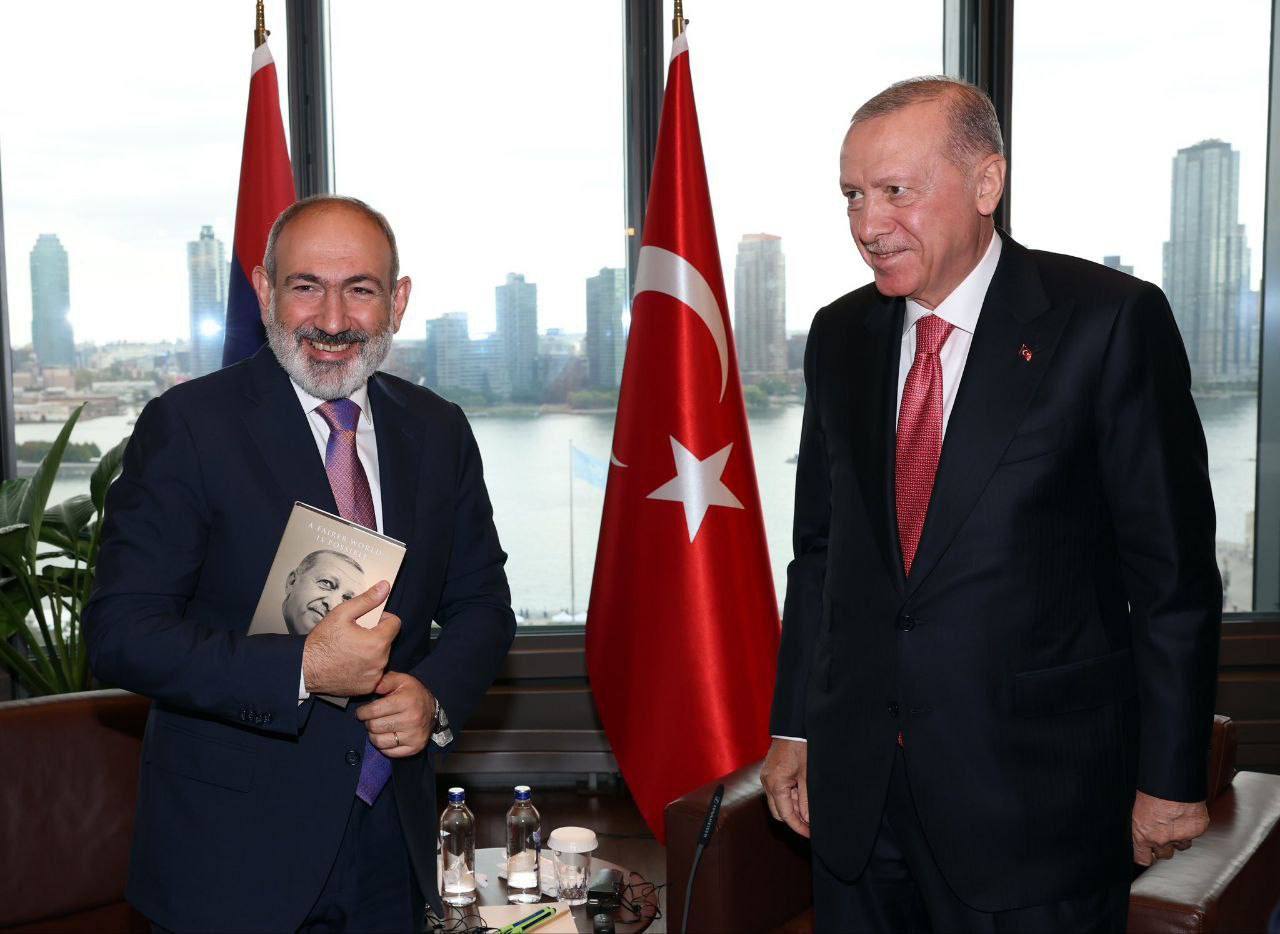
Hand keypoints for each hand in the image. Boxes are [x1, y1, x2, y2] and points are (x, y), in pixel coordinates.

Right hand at [301, 582, 400, 696]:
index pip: (395, 624)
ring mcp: (374, 677)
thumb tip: (385, 586)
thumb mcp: (342, 614)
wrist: (305, 668)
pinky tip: (350, 664)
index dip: (382, 619)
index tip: (368, 622)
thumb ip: (367, 600)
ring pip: (381, 657)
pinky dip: (366, 668)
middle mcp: (380, 662)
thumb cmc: (322, 642)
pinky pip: (374, 673)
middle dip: (375, 636)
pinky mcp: (367, 688)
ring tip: (351, 650)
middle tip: (355, 636)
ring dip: (371, 652)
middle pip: (387, 641)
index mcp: (377, 642)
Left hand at [356, 671, 435, 756]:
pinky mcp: (414, 748)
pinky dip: (383, 746)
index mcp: (406, 701)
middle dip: (368, 722)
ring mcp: (414, 736)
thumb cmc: (412, 694)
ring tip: (377, 728)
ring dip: (373, 735)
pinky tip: (386, 736)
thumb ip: (384, 681)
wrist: (433, 710)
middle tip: (370, 719)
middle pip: (374, 727)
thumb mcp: (401, 680)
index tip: (361, 712)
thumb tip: (369, 685)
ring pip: (379, 742)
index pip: (373, 711)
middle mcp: (412, 720)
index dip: (362, 712)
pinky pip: (389, 752)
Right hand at [760, 738, 809, 837]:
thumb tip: (807, 819)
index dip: (798, 827)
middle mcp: (767, 783)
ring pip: (777, 802)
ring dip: (792, 807)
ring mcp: (766, 778)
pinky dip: (788, 797)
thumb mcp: (807, 776)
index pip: (786, 815)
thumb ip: (806, 800)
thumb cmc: (800, 748)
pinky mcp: (769, 773)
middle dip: (794, 819)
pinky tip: (801, 795)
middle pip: (778, 812)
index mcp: (776, 784)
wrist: (792, 728)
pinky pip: (776, 792)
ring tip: (808, 807)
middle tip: (810, 823)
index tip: (810, 834)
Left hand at [1131, 790, 1208, 865]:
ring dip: (1179, 838)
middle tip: (1165, 833)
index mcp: (1143, 835)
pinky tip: (1186, 815)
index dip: (1146, 856)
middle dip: (1165, 847)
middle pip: (1165, 855)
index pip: (1143, 858)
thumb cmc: (1151, 792)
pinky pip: (1194, 834)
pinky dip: (1191, 827)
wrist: (1171, 782)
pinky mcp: (1196, 831)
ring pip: (1182, 846)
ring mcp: (1180, 837)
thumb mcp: (1138, 811)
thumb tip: (1145, 833)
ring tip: (1176, 821)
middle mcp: (1162, 840)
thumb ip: (1143, 827)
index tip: (1148, 854)